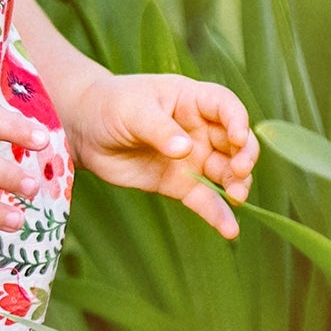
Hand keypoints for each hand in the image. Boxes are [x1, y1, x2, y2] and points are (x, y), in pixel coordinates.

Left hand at [67, 73, 257, 239]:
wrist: (85, 131)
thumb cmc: (111, 106)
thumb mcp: (132, 110)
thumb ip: (159, 129)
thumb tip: (186, 150)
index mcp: (192, 101)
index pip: (226, 106)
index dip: (238, 121)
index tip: (237, 138)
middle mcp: (200, 129)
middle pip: (235, 143)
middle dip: (244, 157)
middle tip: (239, 171)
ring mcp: (193, 158)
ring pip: (226, 173)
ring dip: (237, 185)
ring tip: (237, 197)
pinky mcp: (180, 184)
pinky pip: (204, 200)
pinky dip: (218, 214)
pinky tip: (229, 230)